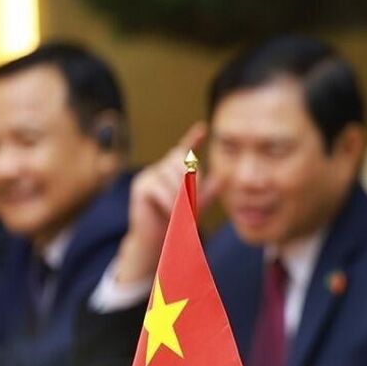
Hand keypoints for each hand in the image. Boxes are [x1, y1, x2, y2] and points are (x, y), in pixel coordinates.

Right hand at [110, 123, 206, 285]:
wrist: (158, 239)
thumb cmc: (178, 220)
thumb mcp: (198, 203)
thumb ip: (210, 189)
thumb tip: (225, 176)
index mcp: (176, 170)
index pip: (186, 149)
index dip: (194, 138)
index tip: (204, 127)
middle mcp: (162, 167)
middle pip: (183, 163)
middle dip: (194, 183)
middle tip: (194, 203)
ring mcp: (149, 174)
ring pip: (173, 177)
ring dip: (182, 196)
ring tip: (181, 211)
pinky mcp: (141, 186)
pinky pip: (161, 189)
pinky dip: (170, 203)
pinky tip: (169, 213)